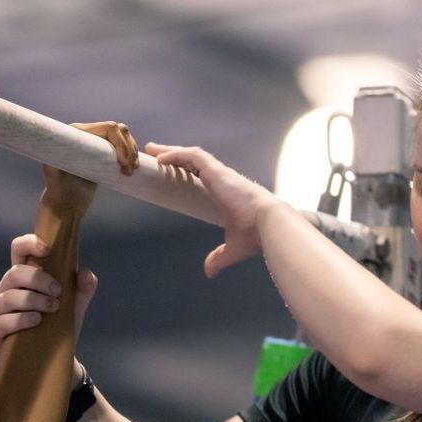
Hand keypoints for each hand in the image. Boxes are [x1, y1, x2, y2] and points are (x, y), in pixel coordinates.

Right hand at [0, 233, 96, 353]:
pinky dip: (20, 320)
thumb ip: (83, 288)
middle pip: (15, 273)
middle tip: (58, 292)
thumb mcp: (75, 304)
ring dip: (33, 300)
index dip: (29, 244)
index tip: (47, 249)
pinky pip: (2, 322)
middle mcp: (5, 288)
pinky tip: (36, 321)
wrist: (53, 358)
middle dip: (39, 280)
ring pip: (9, 297)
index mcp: (22, 276)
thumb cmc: (59, 324)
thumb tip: (85, 274)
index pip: (18, 250)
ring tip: (52, 308)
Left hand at [41, 119, 139, 210]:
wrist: (64, 203)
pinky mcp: (103, 154)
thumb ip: (57, 156)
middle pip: (118, 130)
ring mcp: (96, 143)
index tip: (123, 164)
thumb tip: (65, 143)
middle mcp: (86, 134)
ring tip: (131, 171)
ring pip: (123, 136)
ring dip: (132, 152)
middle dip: (128, 148)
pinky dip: (131, 154)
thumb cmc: (58, 190)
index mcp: (76, 132)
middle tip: (130, 170)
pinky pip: (123, 146)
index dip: (120, 144)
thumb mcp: (55, 171)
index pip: (108, 128)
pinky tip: (133, 167)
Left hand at [145, 142, 277, 275]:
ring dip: (171, 151)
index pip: (202, 175)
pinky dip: (176, 155)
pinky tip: (160, 158)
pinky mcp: (217, 171)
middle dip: (174, 155)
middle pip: (194, 161)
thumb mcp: (232, 249)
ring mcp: (220, 172)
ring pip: (191, 154)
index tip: (172, 170)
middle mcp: (223, 178)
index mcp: (226, 192)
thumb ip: (218, 258)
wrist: (269, 225)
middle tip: (155, 153)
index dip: (186, 170)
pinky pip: (192, 156)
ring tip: (152, 150)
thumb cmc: (256, 235)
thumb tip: (209, 272)